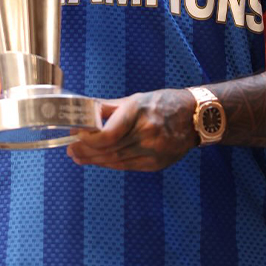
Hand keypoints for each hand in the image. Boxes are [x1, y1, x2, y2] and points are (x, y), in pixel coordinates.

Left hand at [67, 88, 198, 170]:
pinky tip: (100, 161)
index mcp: (139, 112)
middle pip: (109, 149)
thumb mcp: (136, 98)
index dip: (88, 139)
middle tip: (71, 150)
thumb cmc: (164, 103)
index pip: (108, 134)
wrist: (195, 117)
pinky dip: (111, 164)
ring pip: (116, 161)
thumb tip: (84, 111)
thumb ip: (109, 107)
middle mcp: (147, 132)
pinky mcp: (156, 164)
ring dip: (95, 160)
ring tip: (79, 157)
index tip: (75, 136)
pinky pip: (127, 166)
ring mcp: (153, 150)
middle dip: (86, 151)